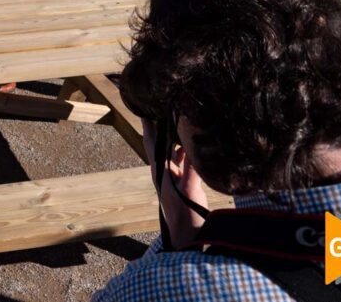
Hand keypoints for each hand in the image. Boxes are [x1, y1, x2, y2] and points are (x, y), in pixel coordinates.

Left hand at [142, 118, 207, 249]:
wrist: (187, 234)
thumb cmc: (184, 214)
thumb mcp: (187, 189)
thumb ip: (189, 170)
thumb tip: (191, 147)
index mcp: (160, 169)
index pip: (152, 141)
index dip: (149, 125)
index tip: (145, 107)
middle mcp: (165, 170)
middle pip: (161, 142)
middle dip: (162, 124)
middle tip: (164, 105)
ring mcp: (174, 175)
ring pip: (173, 150)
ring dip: (175, 135)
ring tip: (180, 118)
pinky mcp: (184, 181)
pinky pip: (184, 160)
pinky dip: (187, 149)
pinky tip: (194, 143)